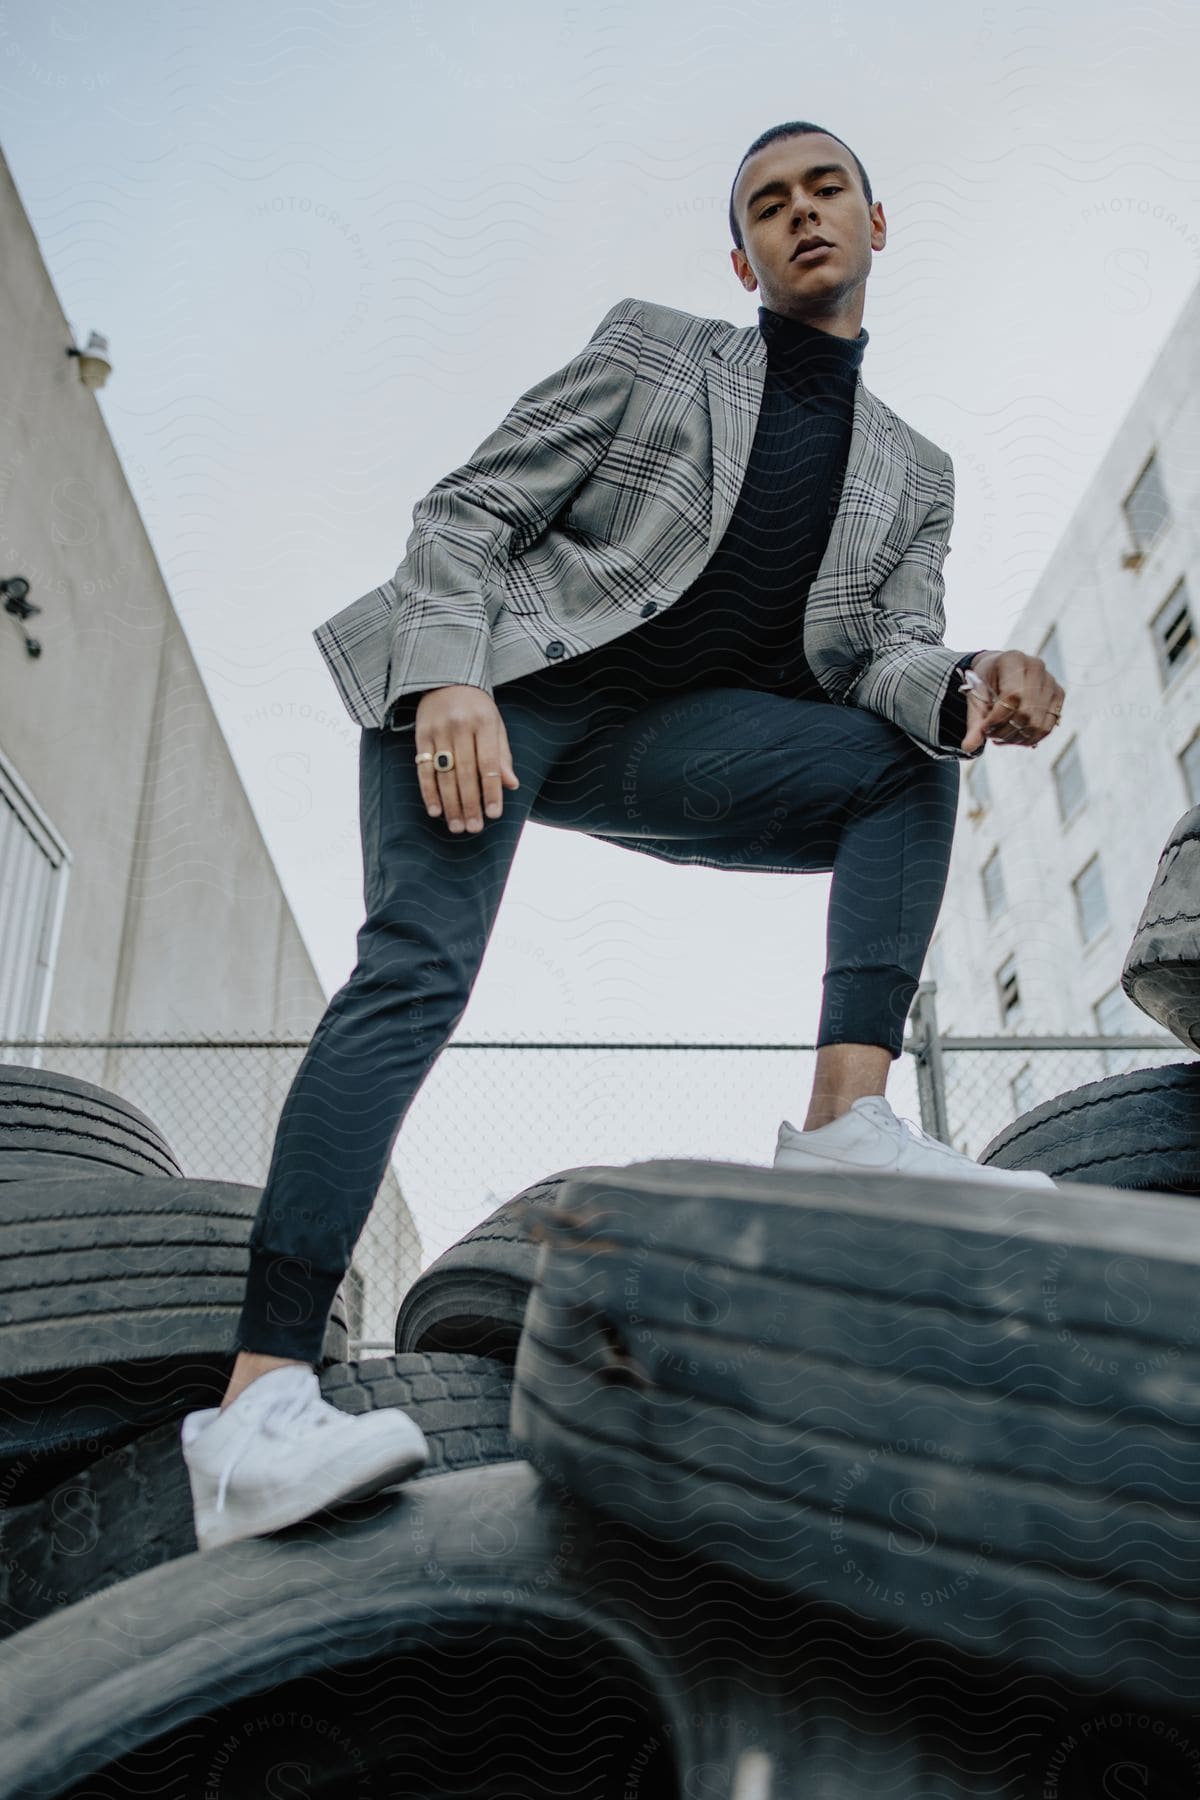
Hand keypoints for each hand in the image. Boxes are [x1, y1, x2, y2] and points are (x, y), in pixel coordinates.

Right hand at [414, 686, 519, 832]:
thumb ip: (502, 756)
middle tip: (474, 828)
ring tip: (457, 826)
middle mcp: (460, 726)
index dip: (491, 791)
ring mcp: (438, 730)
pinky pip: (423, 769)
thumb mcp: (496, 725)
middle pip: (465, 773)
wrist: (446, 678)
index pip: (488, 764)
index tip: (494, 814)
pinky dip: (429, 792)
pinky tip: (435, 810)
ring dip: (450, 804)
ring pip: (444, 774)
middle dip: (470, 804)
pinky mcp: (420, 735)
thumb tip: (512, 785)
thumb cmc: (477, 707)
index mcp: (484, 722)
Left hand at [960, 651, 1063, 752]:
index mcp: (1013, 660)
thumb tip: (968, 747)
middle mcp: (1036, 667)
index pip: (1013, 696)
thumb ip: (974, 722)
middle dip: (1005, 731)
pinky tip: (1014, 737)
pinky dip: (1029, 738)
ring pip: (1038, 724)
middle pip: (1027, 713)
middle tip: (990, 735)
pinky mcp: (1058, 695)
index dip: (998, 718)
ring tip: (1000, 737)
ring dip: (1016, 738)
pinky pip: (1047, 726)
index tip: (984, 728)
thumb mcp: (975, 698)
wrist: (999, 672)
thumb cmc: (986, 682)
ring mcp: (1050, 681)